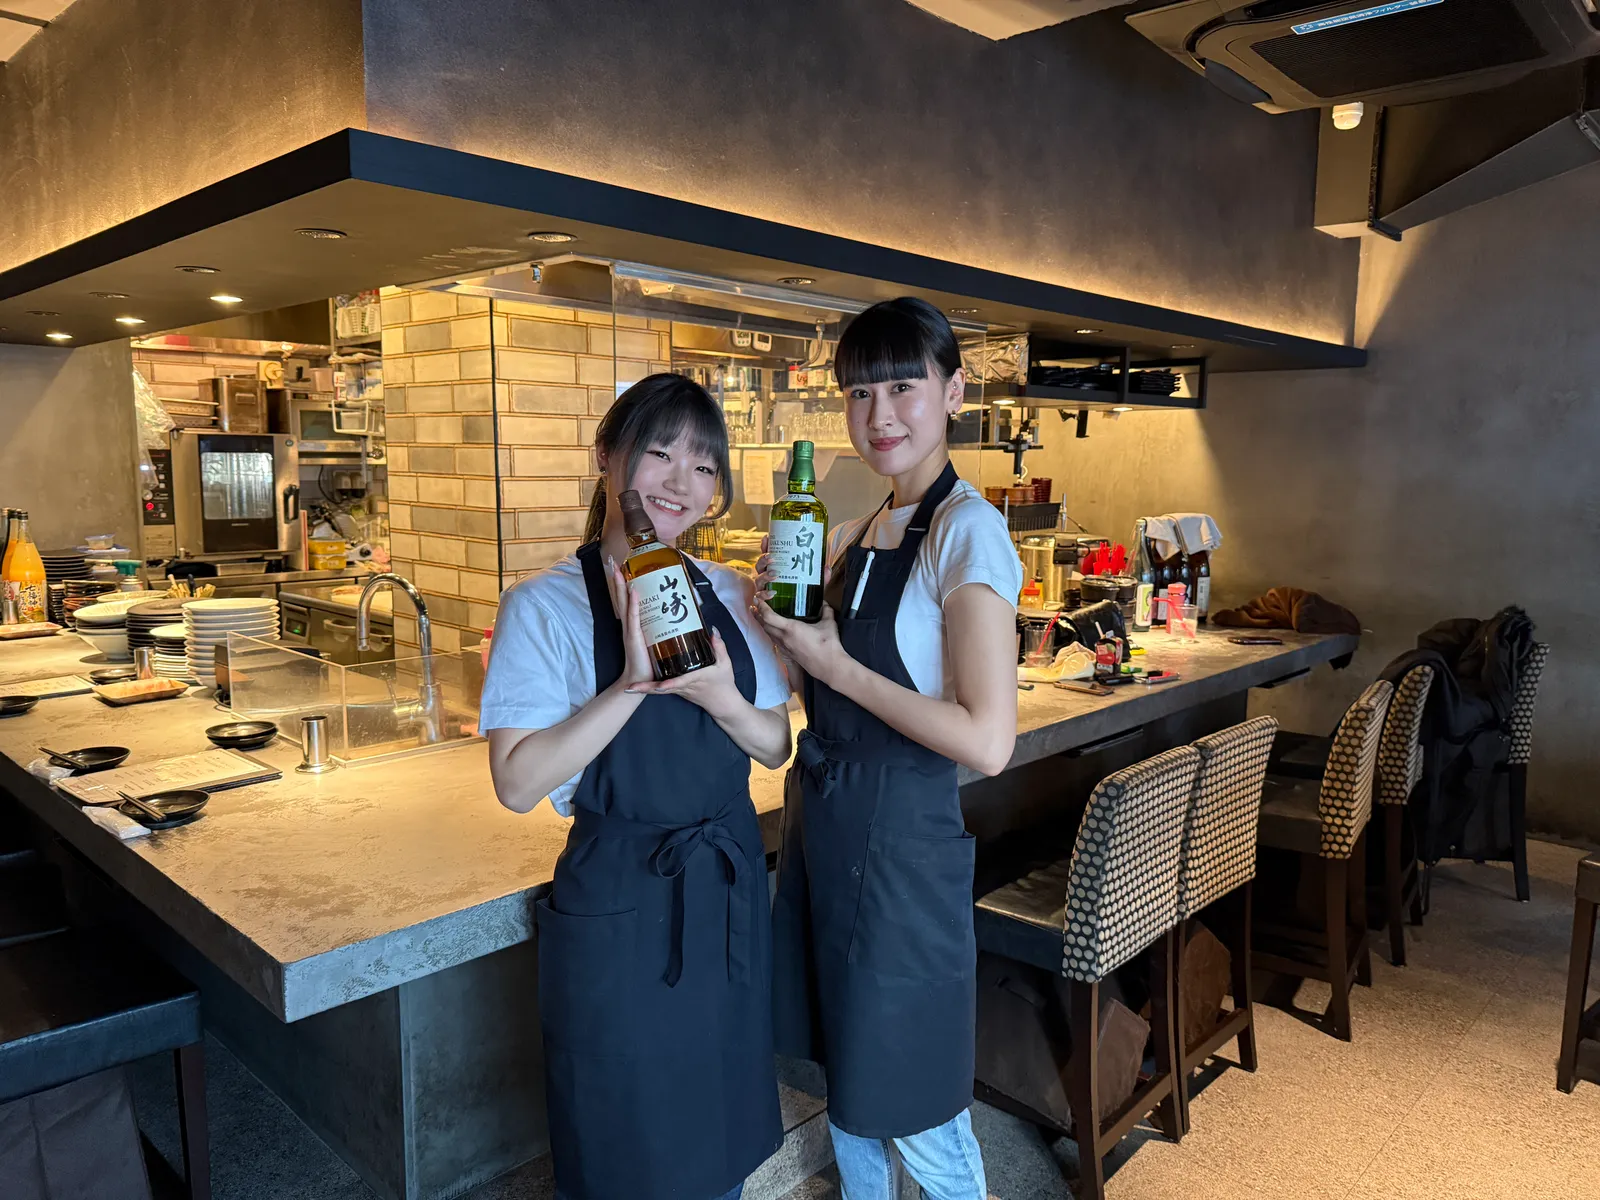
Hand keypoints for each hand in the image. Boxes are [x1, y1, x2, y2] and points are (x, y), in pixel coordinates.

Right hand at [605, 556, 653, 686]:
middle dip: (618, 580)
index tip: (623, 568)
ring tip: (618, 570)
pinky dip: (633, 603)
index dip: (624, 585)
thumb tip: (672, 613)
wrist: (641, 680)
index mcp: (633, 624)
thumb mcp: (654, 640)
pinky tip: (633, 590)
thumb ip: (659, 627)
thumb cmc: (649, 661)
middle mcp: (629, 624)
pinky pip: (633, 616)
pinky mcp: (634, 636)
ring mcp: (630, 629)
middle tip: (614, 563)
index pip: (627, 600)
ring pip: (624, 603)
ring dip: (621, 586)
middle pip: (622, 598)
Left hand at [626, 628, 741, 717]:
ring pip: (659, 690)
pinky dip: (651, 687)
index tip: (658, 685)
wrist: (722, 703)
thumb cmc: (724, 683)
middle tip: (630, 687)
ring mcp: (679, 690)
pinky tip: (640, 682)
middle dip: (646, 688)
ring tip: (629, 686)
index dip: (669, 684)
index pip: (680, 682)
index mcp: (695, 679)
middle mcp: (684, 686)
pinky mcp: (677, 690)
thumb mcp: (726, 664)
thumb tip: (712, 631)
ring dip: (644, 688)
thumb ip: (719, 647)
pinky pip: (662, 688)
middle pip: (662, 689)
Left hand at [753, 598, 847, 685]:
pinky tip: (773, 630)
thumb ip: (826, 610)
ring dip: (763, 624)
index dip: (761, 607)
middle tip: (755, 605)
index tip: (758, 600)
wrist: (829, 667)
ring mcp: (785, 647)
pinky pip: (774, 641)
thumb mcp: (829, 624)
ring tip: (760, 616)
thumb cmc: (828, 646)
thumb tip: (824, 602)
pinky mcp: (788, 654)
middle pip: (764, 625)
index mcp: (791, 628)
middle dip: (758, 614)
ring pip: (768, 634)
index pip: (769, 616)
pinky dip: (770, 633)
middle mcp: (784, 638)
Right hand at [754, 532, 831, 599]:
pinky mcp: (764, 600)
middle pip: (759, 565)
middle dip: (764, 559)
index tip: (767, 537)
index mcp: (774, 568)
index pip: (768, 555)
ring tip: (774, 575)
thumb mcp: (810, 582)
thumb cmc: (800, 593)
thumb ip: (819, 576)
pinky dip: (764, 595)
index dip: (765, 546)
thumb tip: (827, 568)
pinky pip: (759, 596)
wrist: (798, 611)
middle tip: (772, 557)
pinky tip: (771, 594)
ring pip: (758, 579)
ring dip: (765, 576)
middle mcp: (766, 576)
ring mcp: (764, 588)